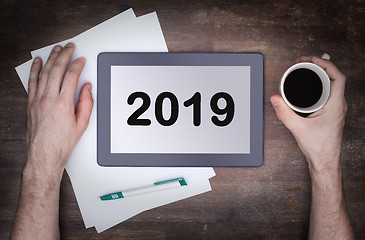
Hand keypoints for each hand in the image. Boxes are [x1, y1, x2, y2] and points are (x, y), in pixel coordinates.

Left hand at [24, 43, 92, 179]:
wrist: (44, 154)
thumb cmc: (61, 143)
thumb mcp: (82, 124)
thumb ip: (86, 103)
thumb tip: (87, 89)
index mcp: (63, 104)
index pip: (71, 77)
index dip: (77, 65)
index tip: (81, 60)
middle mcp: (48, 100)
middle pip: (56, 70)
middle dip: (64, 55)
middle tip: (69, 47)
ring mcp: (37, 100)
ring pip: (44, 73)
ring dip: (51, 59)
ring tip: (56, 50)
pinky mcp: (30, 104)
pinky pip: (32, 82)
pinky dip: (35, 70)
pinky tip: (37, 62)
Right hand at [270, 56, 346, 172]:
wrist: (325, 160)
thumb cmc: (318, 147)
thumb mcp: (297, 128)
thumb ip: (284, 113)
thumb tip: (275, 99)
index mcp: (335, 105)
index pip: (338, 77)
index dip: (326, 64)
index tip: (312, 60)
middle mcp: (338, 105)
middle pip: (334, 77)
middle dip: (319, 66)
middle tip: (305, 62)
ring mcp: (336, 109)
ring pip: (332, 85)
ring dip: (320, 75)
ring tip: (306, 70)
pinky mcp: (331, 112)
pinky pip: (328, 92)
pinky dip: (319, 85)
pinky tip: (308, 87)